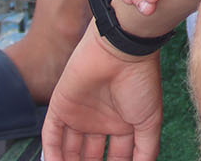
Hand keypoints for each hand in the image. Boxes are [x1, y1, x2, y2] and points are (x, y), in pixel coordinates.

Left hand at [42, 27, 163, 160]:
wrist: (121, 51)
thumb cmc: (140, 82)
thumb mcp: (149, 121)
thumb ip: (146, 150)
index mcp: (121, 124)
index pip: (116, 157)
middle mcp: (99, 121)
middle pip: (90, 156)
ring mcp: (79, 114)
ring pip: (68, 150)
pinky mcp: (60, 107)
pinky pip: (51, 136)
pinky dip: (51, 155)